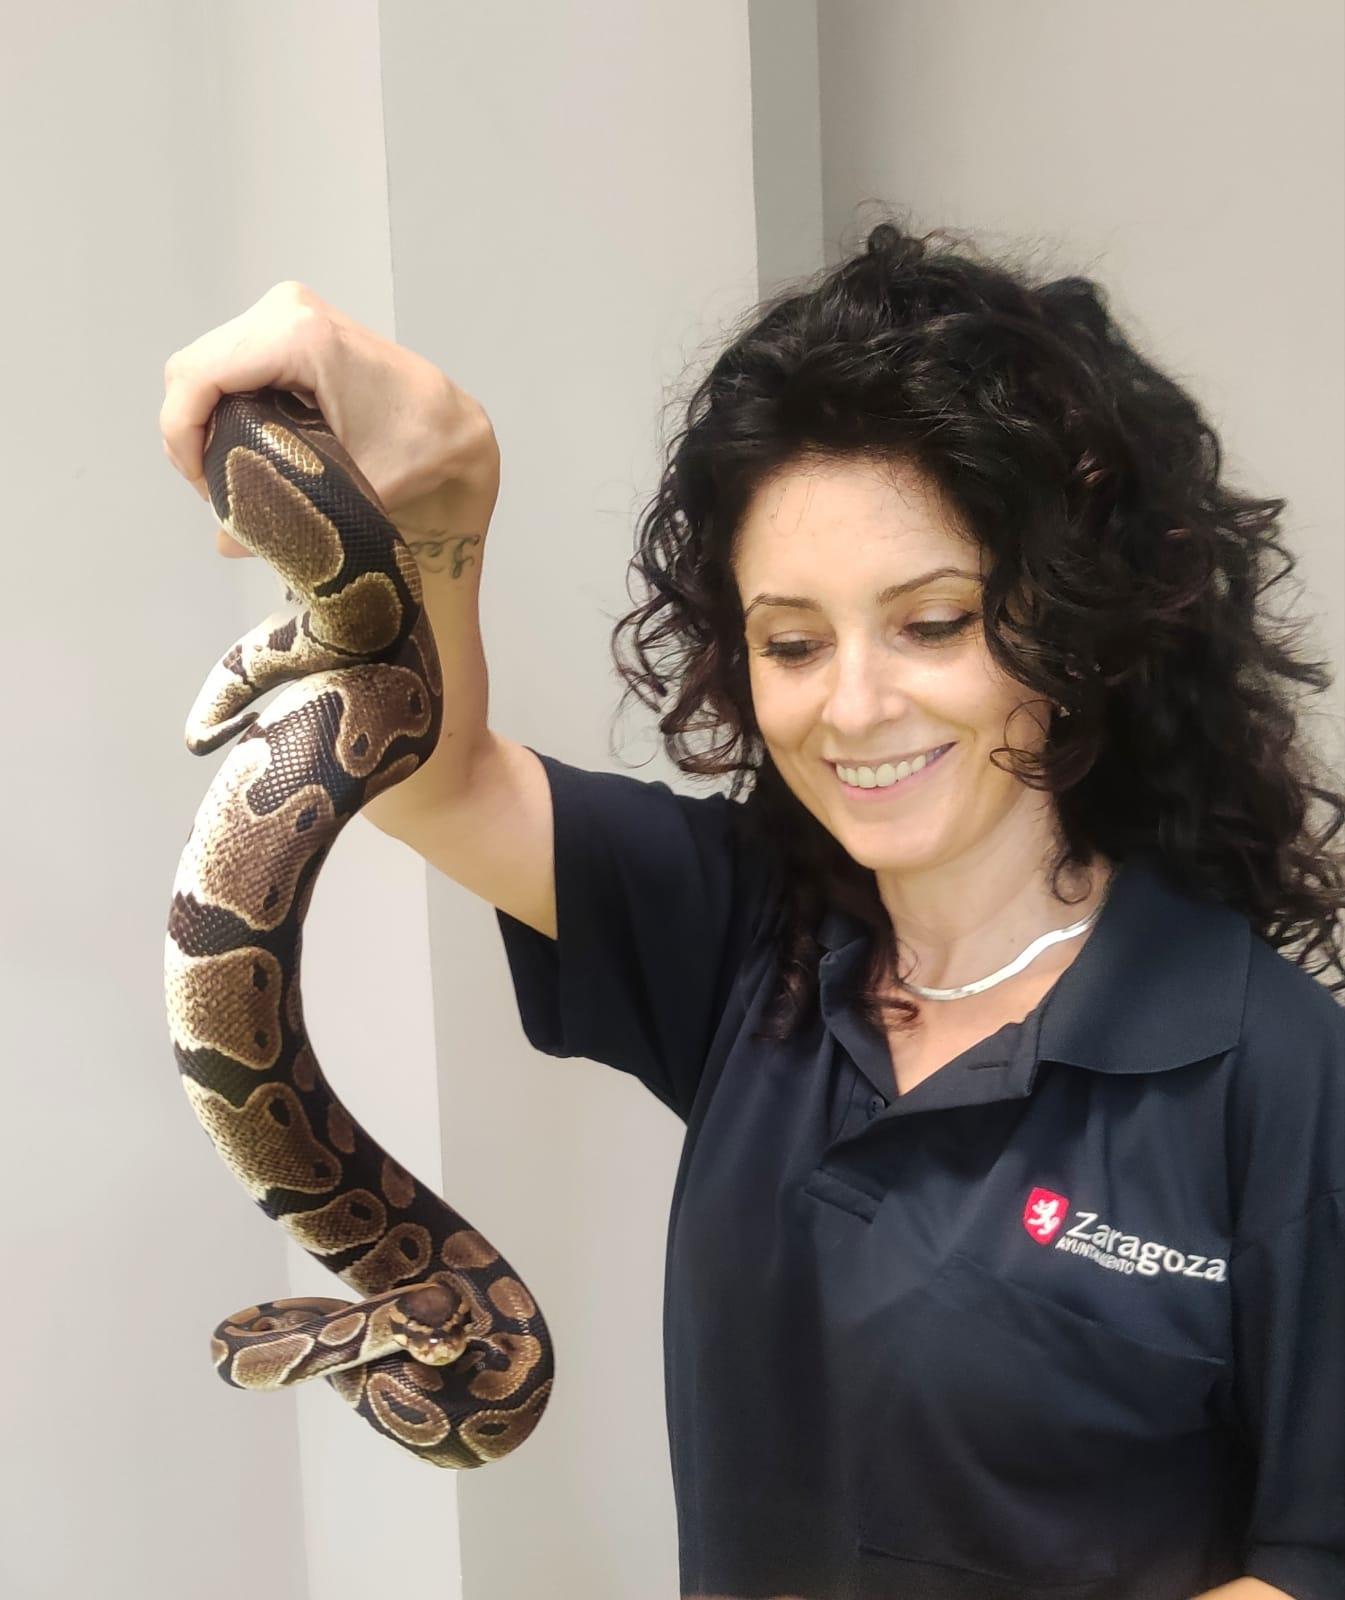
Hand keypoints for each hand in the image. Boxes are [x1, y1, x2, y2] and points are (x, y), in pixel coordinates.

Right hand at [160, 280, 498, 558]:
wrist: (454, 423)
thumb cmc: (419, 451)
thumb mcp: (353, 492)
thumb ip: (286, 517)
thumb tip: (225, 545)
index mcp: (300, 339)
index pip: (199, 378)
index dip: (183, 435)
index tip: (202, 487)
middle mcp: (287, 310)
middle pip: (193, 369)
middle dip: (191, 433)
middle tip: (216, 492)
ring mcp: (286, 310)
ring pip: (205, 365)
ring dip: (203, 420)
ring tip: (229, 475)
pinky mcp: (287, 323)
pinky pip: (228, 362)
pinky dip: (223, 403)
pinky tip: (245, 446)